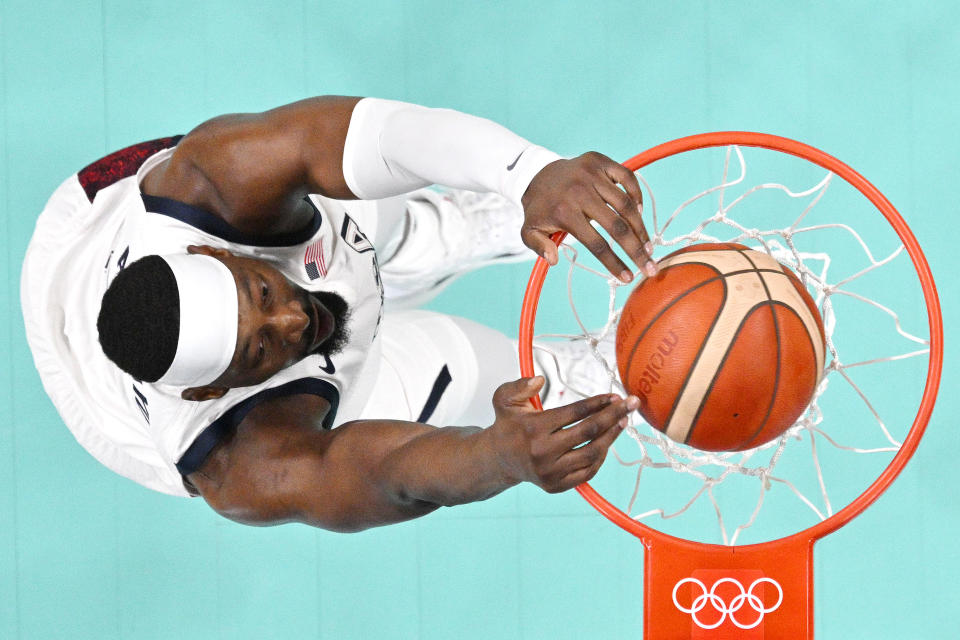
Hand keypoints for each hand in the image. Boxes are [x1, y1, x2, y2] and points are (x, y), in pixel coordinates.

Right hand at [487, 376, 637, 492]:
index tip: (614, 396)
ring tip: (623, 421)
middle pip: (589, 431)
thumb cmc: (507, 425)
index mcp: (533, 428)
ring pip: (593, 453)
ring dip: (612, 436)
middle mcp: (542, 452)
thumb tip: (540, 380)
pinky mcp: (556, 486)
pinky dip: (601, 456)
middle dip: (614, 415)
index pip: (574, 413)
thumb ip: (519, 386)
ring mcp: (550, 472)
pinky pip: (588, 472)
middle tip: (631, 404)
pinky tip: (608, 441)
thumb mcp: (504, 399)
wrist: (499, 459)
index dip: (597, 403)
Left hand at [520, 152, 655, 282]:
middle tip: (650, 267)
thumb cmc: (539, 208)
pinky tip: (639, 214)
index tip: (628, 278)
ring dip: (640, 228)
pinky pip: (627, 177)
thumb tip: (554, 260)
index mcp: (564, 212)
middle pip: (617, 226)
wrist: (536, 173)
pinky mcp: (599, 161)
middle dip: (636, 250)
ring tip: (648, 246)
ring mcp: (591, 174)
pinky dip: (637, 195)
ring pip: (626, 204)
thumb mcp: (529, 231)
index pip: (596, 243)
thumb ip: (538, 247)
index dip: (614, 263)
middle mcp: (580, 192)